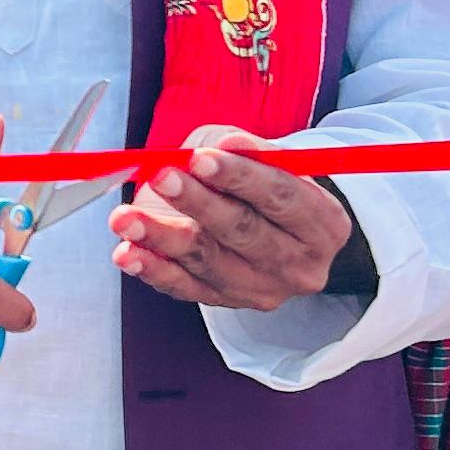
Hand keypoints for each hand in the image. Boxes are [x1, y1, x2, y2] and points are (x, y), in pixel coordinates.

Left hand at [107, 128, 359, 308]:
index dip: (240, 177)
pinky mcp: (226, 302)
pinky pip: (186, 288)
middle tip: (162, 178)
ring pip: (209, 262)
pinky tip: (128, 253)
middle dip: (198, 203)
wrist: (280, 232)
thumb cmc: (270, 184)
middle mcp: (299, 264)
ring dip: (162, 238)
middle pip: (245, 233)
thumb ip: (248, 151)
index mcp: (323, 223)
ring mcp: (262, 289)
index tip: (201, 159)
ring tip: (126, 218)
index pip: (282, 197)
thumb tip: (219, 147)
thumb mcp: (271, 159)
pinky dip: (153, 269)